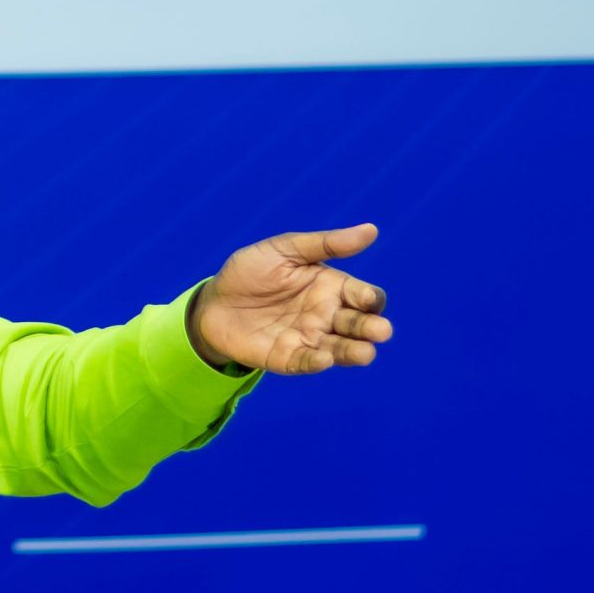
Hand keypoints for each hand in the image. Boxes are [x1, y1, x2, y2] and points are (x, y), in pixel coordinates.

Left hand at [188, 223, 393, 374]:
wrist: (213, 301)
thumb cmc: (251, 271)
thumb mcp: (285, 249)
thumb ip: (326, 244)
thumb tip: (372, 230)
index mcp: (332, 287)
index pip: (365, 296)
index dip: (371, 298)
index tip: (368, 298)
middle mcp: (327, 315)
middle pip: (359, 324)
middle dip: (372, 328)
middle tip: (381, 330)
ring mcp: (309, 338)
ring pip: (341, 348)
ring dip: (354, 352)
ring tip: (366, 353)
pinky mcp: (288, 358)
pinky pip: (307, 362)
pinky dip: (316, 362)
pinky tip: (324, 359)